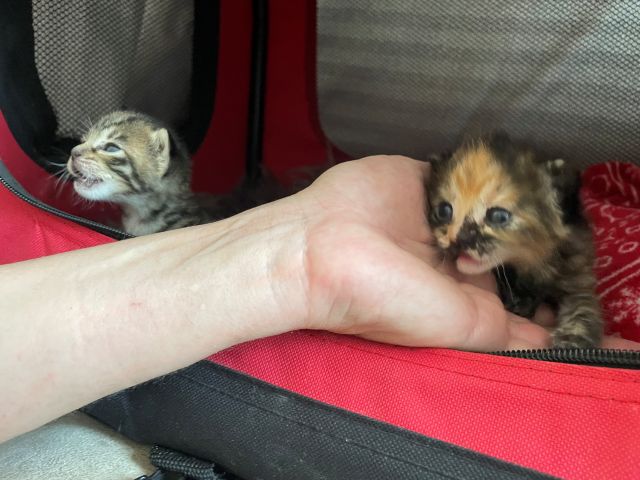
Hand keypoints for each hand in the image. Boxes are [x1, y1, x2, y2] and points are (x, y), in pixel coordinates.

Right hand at [290, 155, 549, 350]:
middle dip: (526, 228)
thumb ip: (505, 332)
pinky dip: (484, 168)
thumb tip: (549, 341)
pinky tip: (505, 166)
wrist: (321, 251)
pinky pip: (463, 170)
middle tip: (552, 219)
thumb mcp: (455, 326)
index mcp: (456, 289)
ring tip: (536, 187)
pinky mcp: (422, 179)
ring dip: (509, 195)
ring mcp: (435, 213)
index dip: (538, 271)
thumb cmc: (380, 297)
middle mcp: (447, 252)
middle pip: (502, 234)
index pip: (510, 279)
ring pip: (488, 199)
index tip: (567, 263)